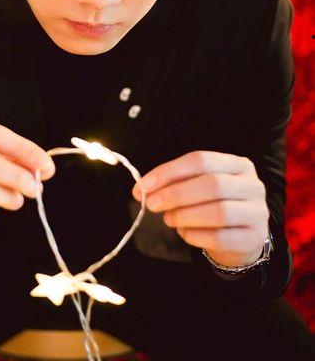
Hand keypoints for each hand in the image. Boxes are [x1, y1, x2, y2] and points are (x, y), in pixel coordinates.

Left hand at [132, 150, 268, 266]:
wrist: (241, 238)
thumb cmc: (214, 205)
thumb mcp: (198, 187)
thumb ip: (175, 183)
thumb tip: (142, 188)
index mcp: (237, 164)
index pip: (200, 160)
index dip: (170, 171)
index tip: (144, 185)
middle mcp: (252, 185)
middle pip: (211, 184)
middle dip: (175, 194)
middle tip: (151, 204)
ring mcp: (257, 212)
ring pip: (218, 211)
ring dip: (184, 215)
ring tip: (168, 219)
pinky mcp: (252, 238)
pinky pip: (220, 237)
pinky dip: (195, 235)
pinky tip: (184, 233)